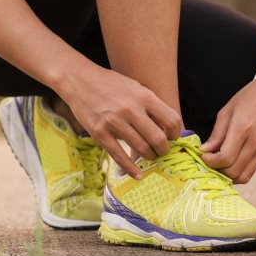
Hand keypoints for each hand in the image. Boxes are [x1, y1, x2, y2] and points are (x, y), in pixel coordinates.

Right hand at [57, 66, 182, 179]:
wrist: (79, 80)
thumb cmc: (110, 83)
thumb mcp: (135, 87)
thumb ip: (150, 105)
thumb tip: (166, 128)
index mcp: (144, 96)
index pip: (171, 121)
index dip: (176, 134)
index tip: (172, 138)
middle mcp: (131, 110)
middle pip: (158, 139)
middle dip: (163, 150)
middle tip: (161, 151)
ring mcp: (114, 122)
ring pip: (141, 149)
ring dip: (149, 157)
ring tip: (148, 155)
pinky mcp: (99, 133)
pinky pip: (119, 157)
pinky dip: (131, 169)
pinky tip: (138, 175)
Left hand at [200, 73, 255, 183]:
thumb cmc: (249, 98)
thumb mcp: (226, 111)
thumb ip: (216, 134)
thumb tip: (204, 150)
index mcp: (243, 129)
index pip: (225, 158)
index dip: (210, 162)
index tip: (203, 155)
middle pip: (233, 171)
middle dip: (217, 170)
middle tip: (209, 160)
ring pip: (243, 177)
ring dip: (227, 175)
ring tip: (218, 163)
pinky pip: (250, 171)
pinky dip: (238, 172)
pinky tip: (230, 162)